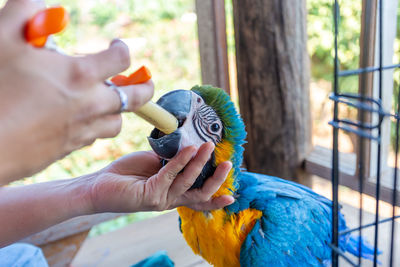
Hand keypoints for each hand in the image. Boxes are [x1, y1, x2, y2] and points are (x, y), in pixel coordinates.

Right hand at [0, 0, 153, 183]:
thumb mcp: (2, 37)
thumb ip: (25, 11)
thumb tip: (41, 3)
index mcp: (80, 75)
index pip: (120, 59)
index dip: (122, 49)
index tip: (117, 46)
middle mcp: (90, 104)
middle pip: (135, 98)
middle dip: (145, 88)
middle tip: (146, 82)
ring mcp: (82, 129)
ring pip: (117, 122)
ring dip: (118, 110)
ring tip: (111, 102)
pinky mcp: (70, 148)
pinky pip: (94, 137)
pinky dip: (95, 127)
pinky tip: (82, 120)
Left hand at [88, 142, 233, 211]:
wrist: (100, 184)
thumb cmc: (127, 173)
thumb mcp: (155, 164)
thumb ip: (172, 160)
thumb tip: (188, 145)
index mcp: (173, 193)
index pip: (199, 199)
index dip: (216, 199)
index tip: (232, 194)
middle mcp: (170, 200)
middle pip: (200, 194)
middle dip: (216, 180)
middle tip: (227, 163)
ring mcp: (161, 199)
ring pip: (188, 181)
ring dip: (200, 162)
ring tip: (208, 146)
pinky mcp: (150, 195)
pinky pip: (170, 174)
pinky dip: (181, 160)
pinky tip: (189, 148)